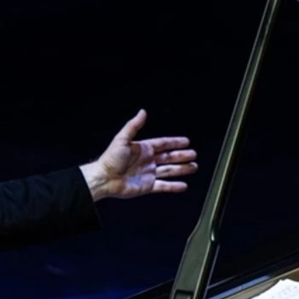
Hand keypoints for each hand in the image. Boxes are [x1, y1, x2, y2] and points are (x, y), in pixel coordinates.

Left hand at [80, 109, 196, 199]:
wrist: (104, 178)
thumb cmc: (111, 159)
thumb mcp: (122, 139)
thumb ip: (133, 126)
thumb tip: (142, 112)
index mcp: (143, 149)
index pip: (163, 144)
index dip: (175, 142)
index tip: (187, 142)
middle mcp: (147, 161)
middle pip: (169, 157)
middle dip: (181, 156)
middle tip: (194, 155)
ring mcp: (148, 174)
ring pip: (169, 171)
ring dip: (181, 169)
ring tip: (194, 167)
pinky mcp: (147, 186)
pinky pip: (164, 186)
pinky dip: (174, 186)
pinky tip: (184, 185)